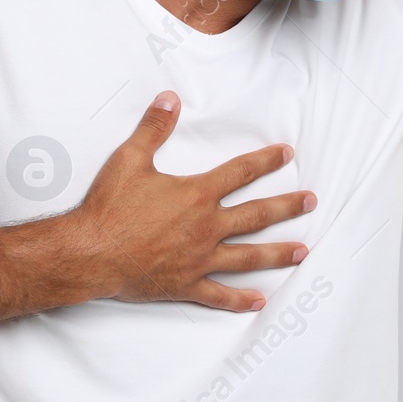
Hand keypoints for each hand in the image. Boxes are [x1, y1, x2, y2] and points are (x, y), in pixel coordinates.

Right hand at [69, 91, 314, 311]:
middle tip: (310, 202)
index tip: (286, 154)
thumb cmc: (109, 207)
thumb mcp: (130, 159)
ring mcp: (199, 258)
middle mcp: (206, 227)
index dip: (266, 161)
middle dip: (287, 207)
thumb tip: (170, 99)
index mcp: (196, 195)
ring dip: (277, 253)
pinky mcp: (186, 284)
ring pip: (248, 256)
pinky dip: (239, 299)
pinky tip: (258, 302)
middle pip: (256, 215)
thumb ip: (154, 127)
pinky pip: (219, 294)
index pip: (240, 172)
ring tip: (301, 251)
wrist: (91, 252)